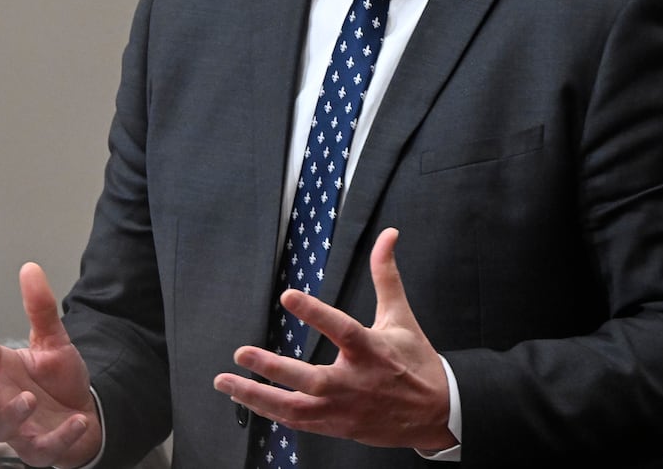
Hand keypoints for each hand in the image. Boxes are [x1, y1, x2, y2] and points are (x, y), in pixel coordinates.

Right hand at [0, 262, 102, 467]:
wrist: (87, 416)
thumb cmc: (59, 380)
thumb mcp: (54, 341)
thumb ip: (40, 308)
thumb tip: (30, 266)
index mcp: (1, 370)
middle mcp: (1, 399)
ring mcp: (18, 428)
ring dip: (12, 415)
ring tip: (31, 398)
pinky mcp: (39, 449)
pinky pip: (42, 449)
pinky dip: (59, 437)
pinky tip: (76, 421)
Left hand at [212, 228, 454, 451]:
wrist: (436, 414)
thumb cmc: (415, 361)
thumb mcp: (400, 316)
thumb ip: (386, 275)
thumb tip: (388, 235)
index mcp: (373, 350)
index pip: (342, 329)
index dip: (315, 313)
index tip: (286, 296)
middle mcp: (356, 382)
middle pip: (310, 379)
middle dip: (272, 368)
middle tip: (241, 353)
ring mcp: (345, 409)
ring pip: (296, 409)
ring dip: (258, 397)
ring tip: (226, 382)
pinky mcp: (338, 427)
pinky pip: (299, 423)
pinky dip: (272, 412)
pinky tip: (249, 399)